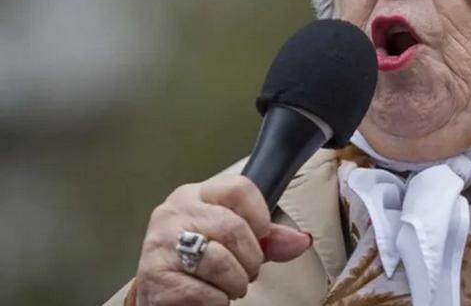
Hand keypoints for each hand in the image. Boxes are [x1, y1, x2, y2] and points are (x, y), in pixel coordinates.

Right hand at [135, 174, 312, 305]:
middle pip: (232, 227)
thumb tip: (302, 240)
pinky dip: (216, 302)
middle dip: (250, 259)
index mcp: (196, 195)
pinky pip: (203, 293)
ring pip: (219, 261)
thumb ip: (268, 239)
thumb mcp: (236, 242)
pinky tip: (210, 298)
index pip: (239, 189)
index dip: (260, 217)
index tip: (261, 237)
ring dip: (235, 283)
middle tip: (246, 272)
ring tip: (228, 286)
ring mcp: (160, 244)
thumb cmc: (201, 262)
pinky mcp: (154, 278)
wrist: (163, 294)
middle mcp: (174, 213)